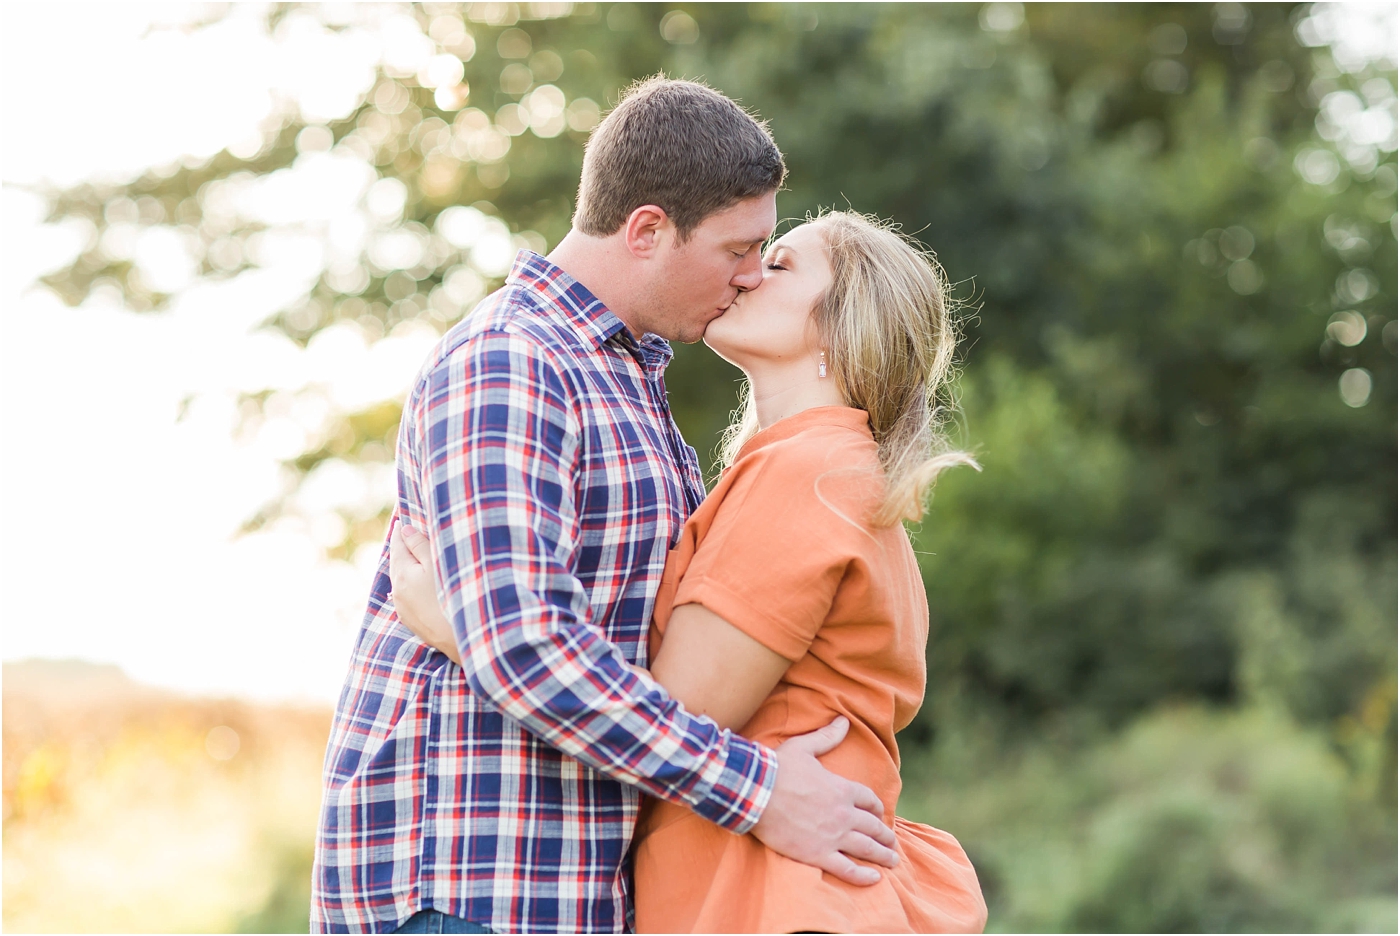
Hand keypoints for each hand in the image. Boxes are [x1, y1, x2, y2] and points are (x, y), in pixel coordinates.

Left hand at [388, 520, 461, 664]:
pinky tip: (420, 583)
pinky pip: (406, 595)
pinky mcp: (411, 620)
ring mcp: (403, 608)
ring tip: (415, 556)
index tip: (402, 519)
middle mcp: (397, 591)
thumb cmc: (451, 596)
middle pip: (397, 562)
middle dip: (402, 548)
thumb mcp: (437, 565)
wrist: (458, 638)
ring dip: (407, 567)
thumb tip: (405, 529)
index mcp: (402, 574)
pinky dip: (411, 584)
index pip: (398, 545)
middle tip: (408, 533)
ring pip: (401, 580)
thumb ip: (419, 545)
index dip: (401, 530)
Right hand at [750, 717, 899, 886]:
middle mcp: (844, 814)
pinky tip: (874, 879)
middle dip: (885, 835)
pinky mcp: (818, 855)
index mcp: (842, 789)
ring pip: (866, 849)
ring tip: (892, 861)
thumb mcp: (804, 747)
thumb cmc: (777, 768)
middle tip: (892, 843)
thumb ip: (827, 737)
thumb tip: (844, 720)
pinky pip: (847, 869)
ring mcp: (833, 836)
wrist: (755, 792)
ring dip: (882, 855)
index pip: (869, 800)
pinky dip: (863, 876)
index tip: (879, 814)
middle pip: (873, 826)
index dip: (876, 808)